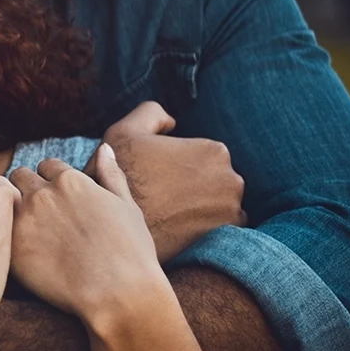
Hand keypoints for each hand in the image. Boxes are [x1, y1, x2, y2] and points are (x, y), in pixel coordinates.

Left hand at [7, 146, 168, 324]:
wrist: (119, 295)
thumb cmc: (131, 253)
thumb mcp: (127, 206)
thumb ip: (111, 175)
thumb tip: (104, 149)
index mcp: (71, 180)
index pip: (47, 166)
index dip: (51, 180)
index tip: (56, 197)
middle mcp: (43, 194)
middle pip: (20, 177)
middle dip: (26, 188)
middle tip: (36, 212)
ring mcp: (24, 220)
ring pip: (3, 199)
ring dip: (10, 206)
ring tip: (22, 226)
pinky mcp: (12, 248)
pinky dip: (2, 232)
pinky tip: (12, 246)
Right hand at [95, 102, 245, 260]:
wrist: (117, 227)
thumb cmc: (122, 176)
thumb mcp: (126, 131)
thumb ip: (152, 114)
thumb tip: (171, 122)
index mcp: (214, 150)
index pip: (204, 157)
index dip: (181, 167)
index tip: (162, 178)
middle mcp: (231, 179)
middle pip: (217, 181)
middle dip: (197, 187)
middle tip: (165, 198)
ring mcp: (232, 211)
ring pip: (221, 206)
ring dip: (204, 209)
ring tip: (172, 216)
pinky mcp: (226, 237)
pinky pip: (223, 230)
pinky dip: (206, 229)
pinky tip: (181, 230)